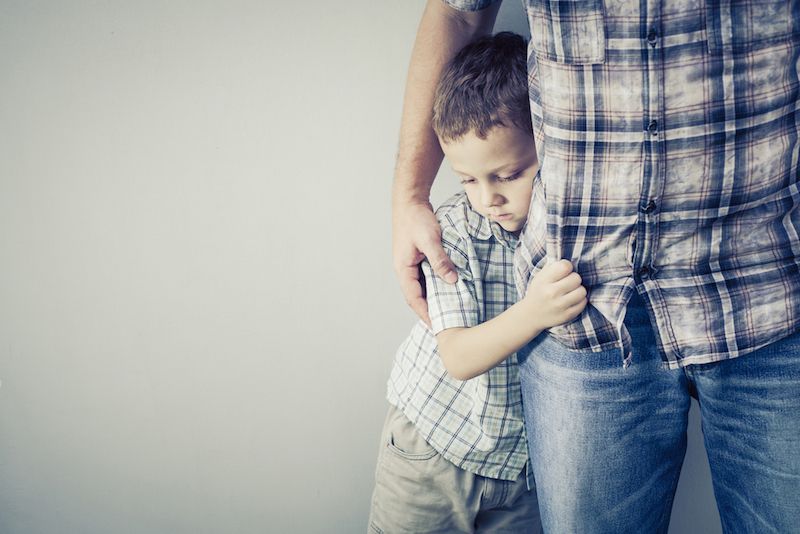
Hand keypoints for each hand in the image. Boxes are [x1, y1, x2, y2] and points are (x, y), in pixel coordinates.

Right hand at [392, 201, 456, 324]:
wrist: (410, 201)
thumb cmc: (416, 219)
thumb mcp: (430, 240)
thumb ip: (440, 260)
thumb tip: (452, 280)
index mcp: (403, 269)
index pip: (414, 299)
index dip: (425, 314)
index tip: (438, 327)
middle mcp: (405, 270)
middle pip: (417, 297)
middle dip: (430, 311)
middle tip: (446, 325)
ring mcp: (411, 265)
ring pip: (422, 288)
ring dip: (434, 299)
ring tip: (449, 311)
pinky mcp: (418, 259)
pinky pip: (426, 278)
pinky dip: (436, 286)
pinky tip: (448, 290)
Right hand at [524, 259, 587, 329]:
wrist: (530, 315)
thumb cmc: (538, 291)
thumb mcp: (540, 277)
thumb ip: (553, 267)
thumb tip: (571, 260)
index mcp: (544, 281)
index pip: (565, 266)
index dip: (567, 267)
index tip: (563, 271)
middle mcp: (551, 293)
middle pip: (576, 278)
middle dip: (573, 279)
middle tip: (567, 283)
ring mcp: (560, 306)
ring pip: (582, 291)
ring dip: (578, 290)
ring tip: (570, 292)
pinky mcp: (567, 315)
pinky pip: (583, 303)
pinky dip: (579, 300)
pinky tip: (571, 300)